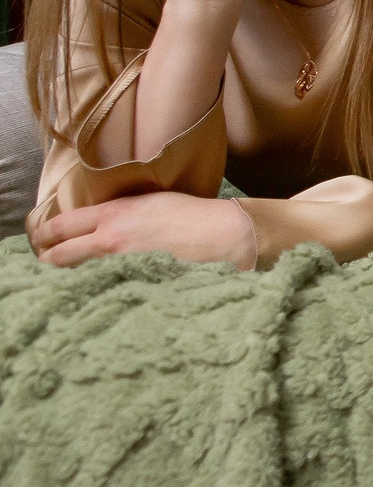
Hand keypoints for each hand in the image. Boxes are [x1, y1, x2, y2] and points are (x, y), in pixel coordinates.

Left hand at [29, 192, 256, 268]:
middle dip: (47, 258)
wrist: (218, 233)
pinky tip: (100, 284)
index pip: (61, 225)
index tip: (40, 239)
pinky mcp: (133, 281)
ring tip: (70, 273)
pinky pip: (102, 283)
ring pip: (78, 271)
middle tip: (45, 259)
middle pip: (59, 254)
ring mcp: (120, 262)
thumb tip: (98, 223)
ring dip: (70, 272)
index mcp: (113, 214)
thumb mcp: (148, 201)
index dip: (44, 234)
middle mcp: (110, 238)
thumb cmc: (190, 213)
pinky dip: (95, 283)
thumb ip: (118, 213)